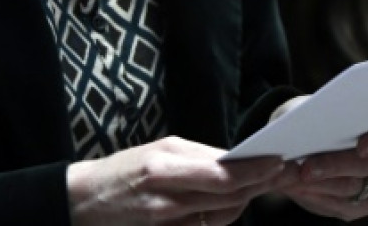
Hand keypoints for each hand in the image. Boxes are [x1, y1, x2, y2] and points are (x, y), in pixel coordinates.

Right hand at [67, 135, 292, 225]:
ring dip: (246, 199)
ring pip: (224, 216)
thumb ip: (198, 156)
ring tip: (261, 181)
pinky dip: (226, 215)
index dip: (254, 170)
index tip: (277, 160)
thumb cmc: (125, 169)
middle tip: (280, 170)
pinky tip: (235, 200)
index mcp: (164, 169)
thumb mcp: (160, 149)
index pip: (222, 174)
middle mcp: (167, 201)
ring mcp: (168, 224)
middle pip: (229, 198)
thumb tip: (235, 158)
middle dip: (259, 183)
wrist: (86, 202)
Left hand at [277, 114, 367, 220]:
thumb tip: (306, 125)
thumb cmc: (320, 115)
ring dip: (321, 183)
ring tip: (295, 178)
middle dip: (335, 165)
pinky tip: (298, 189)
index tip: (361, 146)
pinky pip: (344, 206)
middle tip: (306, 168)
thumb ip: (322, 114)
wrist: (313, 138)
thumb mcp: (319, 107)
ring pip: (354, 187)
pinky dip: (318, 197)